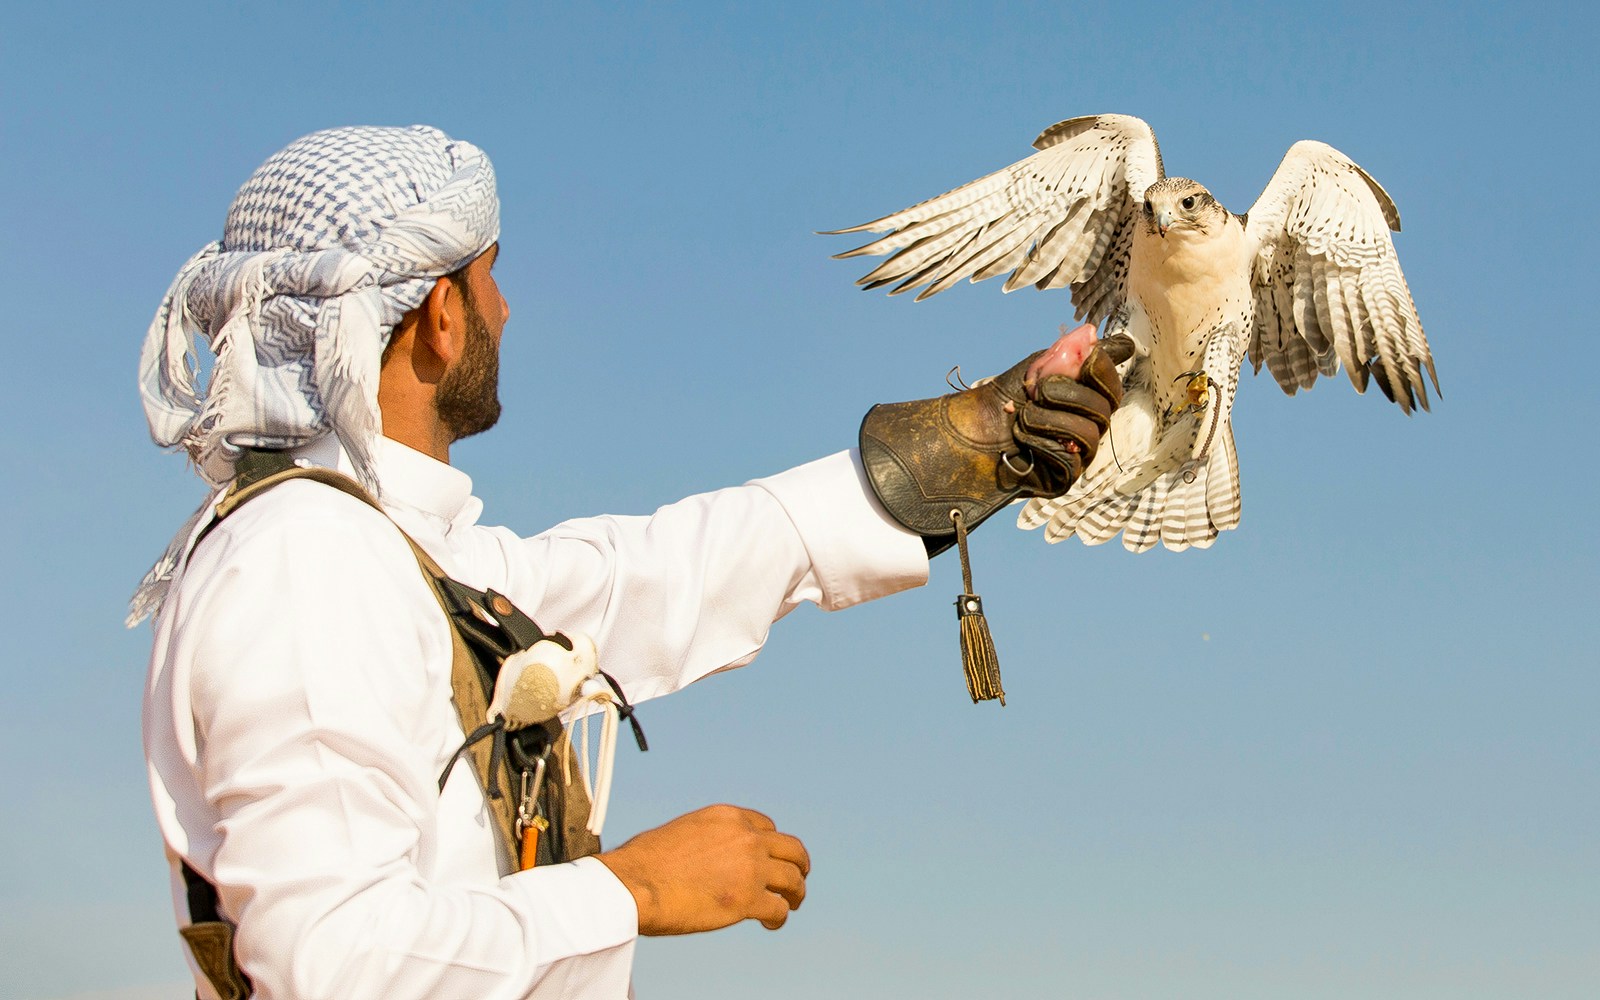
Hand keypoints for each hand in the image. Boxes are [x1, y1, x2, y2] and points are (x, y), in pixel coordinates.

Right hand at [595, 804, 809, 935]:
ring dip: (796, 893)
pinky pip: (779, 908)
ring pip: (793, 879)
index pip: (766, 827)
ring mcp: (750, 868)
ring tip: (791, 904)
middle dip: (798, 865)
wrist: (634, 884)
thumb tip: (705, 856)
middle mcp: (745, 837)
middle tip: (798, 878)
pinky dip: (779, 917)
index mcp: (727, 817)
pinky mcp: (747, 899)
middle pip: (792, 849)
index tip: (770, 859)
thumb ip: (705, 839)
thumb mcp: (681, 831)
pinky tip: (770, 923)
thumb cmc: (644, 863)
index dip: (772, 846)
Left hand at [984, 324, 1133, 496]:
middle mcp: (1092, 425)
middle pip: (1104, 407)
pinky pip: (1070, 459)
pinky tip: (1022, 437)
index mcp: (1089, 397)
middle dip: (1064, 393)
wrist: (974, 432)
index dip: (1100, 370)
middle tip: (1034, 391)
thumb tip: (1101, 337)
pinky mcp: (1067, 476)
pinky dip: (1040, 441)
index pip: (1112, 384)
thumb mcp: (1038, 366)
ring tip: (1022, 416)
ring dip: (1047, 418)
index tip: (1081, 360)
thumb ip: (1071, 352)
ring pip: (1088, 433)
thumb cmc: (1007, 398)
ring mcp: (1082, 453)